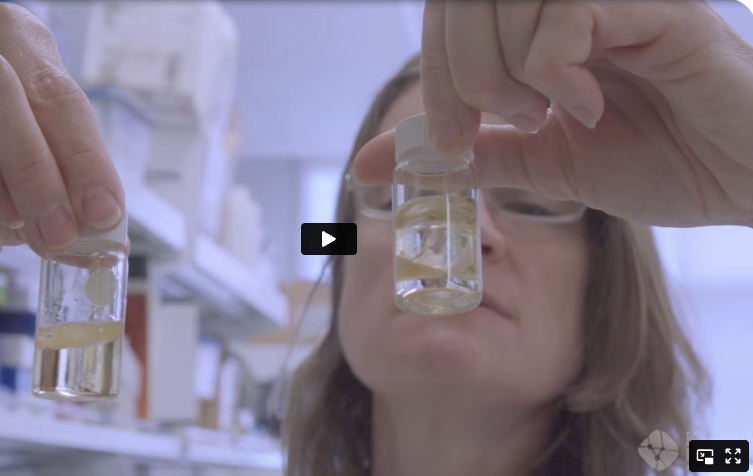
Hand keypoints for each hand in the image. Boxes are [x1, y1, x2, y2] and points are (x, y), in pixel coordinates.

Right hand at [0, 3, 124, 256]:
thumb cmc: (1, 162)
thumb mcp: (44, 173)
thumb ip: (73, 199)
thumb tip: (108, 246)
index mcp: (18, 40)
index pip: (57, 92)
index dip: (83, 157)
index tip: (104, 214)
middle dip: (31, 165)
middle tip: (58, 232)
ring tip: (16, 226)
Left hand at [355, 0, 752, 227]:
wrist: (741, 181)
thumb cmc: (661, 164)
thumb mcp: (541, 163)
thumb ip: (466, 154)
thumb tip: (373, 163)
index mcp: (539, 28)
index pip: (449, 13)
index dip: (432, 74)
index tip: (449, 139)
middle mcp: (568, 2)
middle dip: (460, 76)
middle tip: (504, 122)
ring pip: (507, 1)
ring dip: (508, 72)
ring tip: (553, 112)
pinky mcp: (650, 7)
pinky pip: (564, 14)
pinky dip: (555, 70)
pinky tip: (587, 106)